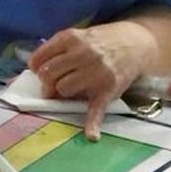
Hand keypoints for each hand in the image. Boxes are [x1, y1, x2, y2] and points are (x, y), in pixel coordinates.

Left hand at [30, 23, 155, 139]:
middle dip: (47, 83)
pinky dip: (93, 123)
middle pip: (48, 74)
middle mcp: (83, 53)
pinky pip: (96, 108)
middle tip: (54, 86)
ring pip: (64, 89)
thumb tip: (38, 73)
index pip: (39, 59)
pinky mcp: (108, 89)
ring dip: (64, 93)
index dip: (36, 69)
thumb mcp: (78, 36)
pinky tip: (91, 135)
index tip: (40, 72)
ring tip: (72, 90)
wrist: (134, 44)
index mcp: (71, 38)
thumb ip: (57, 50)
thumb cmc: (101, 42)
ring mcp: (96, 72)